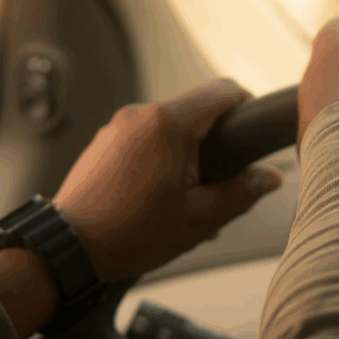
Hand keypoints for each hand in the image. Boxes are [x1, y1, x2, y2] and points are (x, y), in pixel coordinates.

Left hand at [53, 79, 282, 282]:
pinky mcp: (102, 144)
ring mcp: (117, 127)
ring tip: (183, 202)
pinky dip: (157, 161)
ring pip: (167, 129)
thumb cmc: (130, 233)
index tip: (251, 131)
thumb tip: (269, 177)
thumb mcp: (200, 218)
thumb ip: (242, 192)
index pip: (223, 91)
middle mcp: (140, 115)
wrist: (69, 247)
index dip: (246, 106)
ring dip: (184, 156)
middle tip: (217, 185)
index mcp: (168, 124)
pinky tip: (156, 200)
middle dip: (212, 145)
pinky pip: (142, 141)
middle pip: (194, 112)